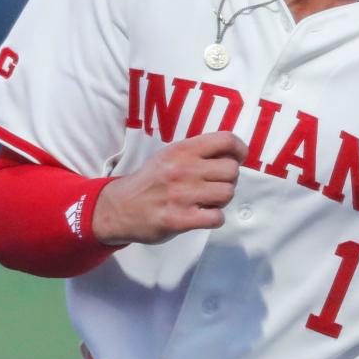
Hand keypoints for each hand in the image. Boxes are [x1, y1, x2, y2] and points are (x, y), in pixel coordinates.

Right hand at [92, 132, 248, 244]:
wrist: (119, 208)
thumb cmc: (150, 181)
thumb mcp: (169, 156)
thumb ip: (197, 152)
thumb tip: (233, 154)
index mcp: (182, 150)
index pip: (226, 140)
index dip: (239, 150)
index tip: (237, 159)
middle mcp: (183, 169)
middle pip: (231, 170)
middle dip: (229, 179)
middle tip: (215, 185)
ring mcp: (181, 195)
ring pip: (227, 193)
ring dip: (222, 200)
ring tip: (208, 201)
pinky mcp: (179, 219)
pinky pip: (216, 217)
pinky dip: (215, 218)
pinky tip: (203, 216)